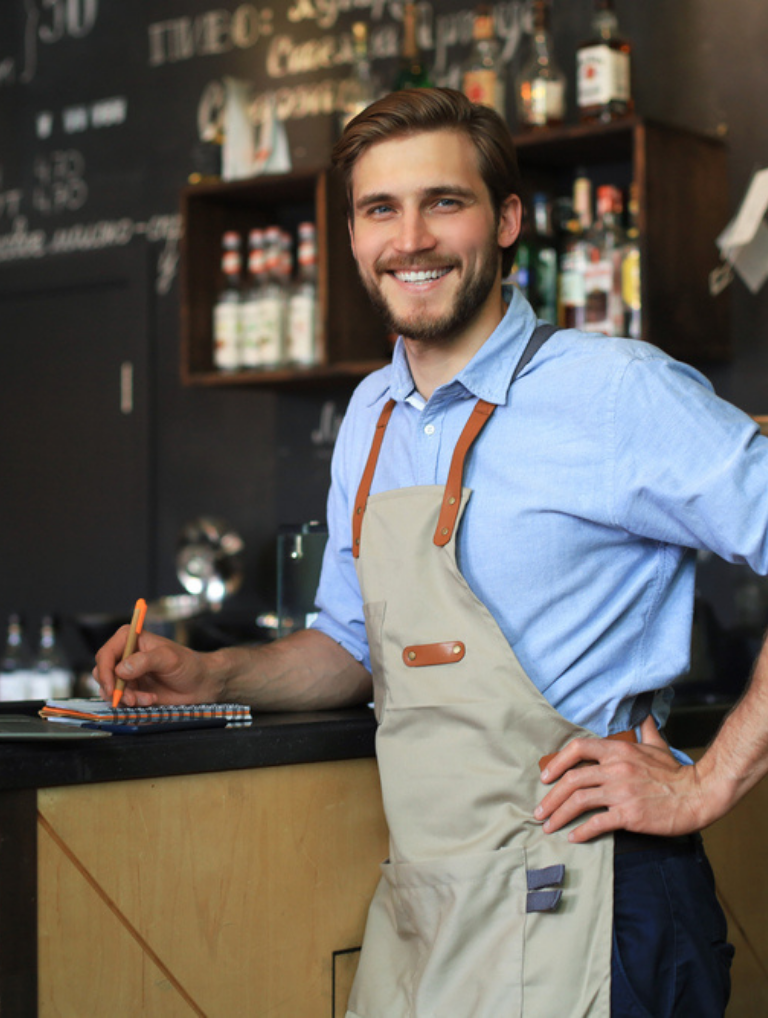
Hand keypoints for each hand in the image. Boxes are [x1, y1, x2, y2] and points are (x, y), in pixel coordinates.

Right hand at [93, 627, 217, 706]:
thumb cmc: (188, 665)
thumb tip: (121, 670)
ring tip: (148, 699)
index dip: (105, 671)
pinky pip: (121, 699)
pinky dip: (133, 704)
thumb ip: (145, 661)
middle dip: (115, 689)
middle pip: (102, 673)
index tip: (113, 687)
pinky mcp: (132, 689)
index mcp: (131, 639)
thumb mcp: (168, 658)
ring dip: (126, 698)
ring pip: (110, 689)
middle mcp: (125, 655)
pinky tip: (150, 700)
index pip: (106, 654)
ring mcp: (127, 674)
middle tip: (132, 699)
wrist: (200, 685)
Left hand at [535, 717, 711, 841]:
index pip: (578, 749)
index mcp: (618, 750)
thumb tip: (642, 714)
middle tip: (540, 811)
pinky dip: (581, 831)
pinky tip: (573, 837)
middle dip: (551, 798)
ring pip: (579, 802)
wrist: (698, 795)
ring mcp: (622, 792)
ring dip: (559, 815)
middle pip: (572, 780)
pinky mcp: (630, 815)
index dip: (557, 762)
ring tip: (549, 826)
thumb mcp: (656, 745)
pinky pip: (597, 823)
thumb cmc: (675, 773)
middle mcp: (616, 769)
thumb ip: (644, 729)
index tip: (545, 777)